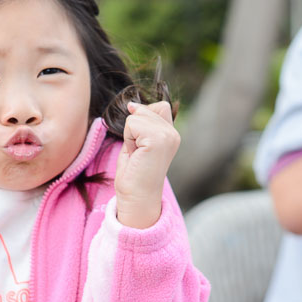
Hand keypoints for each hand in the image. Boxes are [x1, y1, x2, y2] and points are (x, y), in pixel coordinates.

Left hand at [114, 101, 179, 228]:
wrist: (136, 198)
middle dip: (134, 128)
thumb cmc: (134, 174)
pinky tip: (136, 155)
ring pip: (136, 116)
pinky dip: (128, 139)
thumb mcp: (138, 141)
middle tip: (138, 153)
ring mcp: (168, 136)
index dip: (142, 120)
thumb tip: (132, 104)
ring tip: (137, 155)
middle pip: (146, 108)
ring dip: (129, 135)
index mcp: (172, 134)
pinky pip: (132, 123)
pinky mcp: (158, 140)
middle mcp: (174, 134)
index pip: (158, 106)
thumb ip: (141, 121)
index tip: (141, 147)